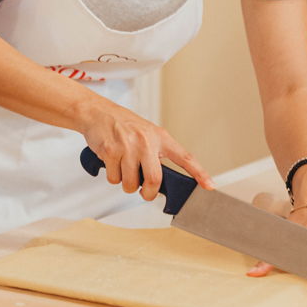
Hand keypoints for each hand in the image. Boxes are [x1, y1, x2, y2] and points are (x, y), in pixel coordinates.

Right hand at [79, 101, 214, 200]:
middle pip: (154, 180)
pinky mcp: (111, 152)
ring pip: (130, 183)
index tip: (209, 185)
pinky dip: (112, 177)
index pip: (185, 157)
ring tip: (123, 170)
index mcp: (160, 137)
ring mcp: (128, 147)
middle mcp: (146, 141)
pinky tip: (111, 163)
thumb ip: (155, 153)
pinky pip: (114, 178)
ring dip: (126, 184)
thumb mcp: (146, 133)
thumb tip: (159, 181)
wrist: (97, 113)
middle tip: (144, 193)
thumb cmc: (122, 124)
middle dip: (147, 193)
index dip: (199, 173)